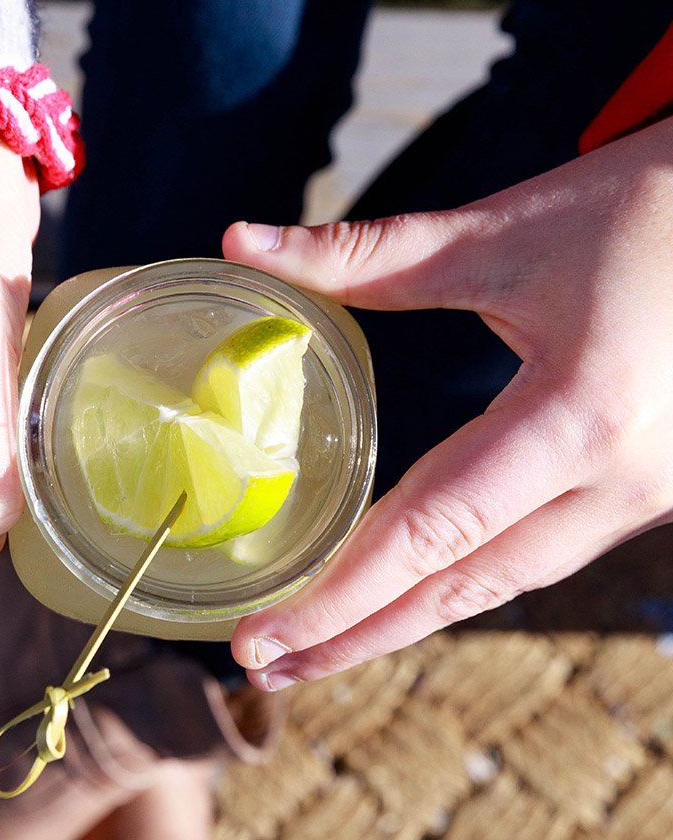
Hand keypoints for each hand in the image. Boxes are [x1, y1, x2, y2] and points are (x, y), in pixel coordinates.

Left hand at [223, 116, 672, 688]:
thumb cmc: (637, 208)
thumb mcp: (499, 232)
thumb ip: (365, 253)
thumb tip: (241, 241)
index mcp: (581, 417)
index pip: (433, 531)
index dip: (340, 593)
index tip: (261, 637)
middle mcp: (624, 480)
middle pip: (467, 584)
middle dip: (361, 633)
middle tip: (266, 664)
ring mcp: (650, 495)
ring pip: (509, 579)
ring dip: (413, 614)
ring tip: (323, 639)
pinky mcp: (653, 487)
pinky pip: (543, 550)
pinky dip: (468, 577)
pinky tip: (416, 584)